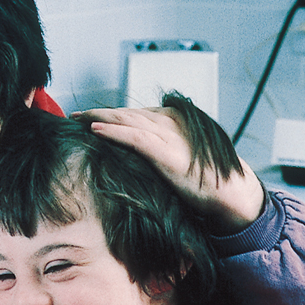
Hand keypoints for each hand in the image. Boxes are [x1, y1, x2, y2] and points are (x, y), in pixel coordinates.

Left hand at [74, 105, 264, 233]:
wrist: (230, 192)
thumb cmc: (205, 178)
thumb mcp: (178, 156)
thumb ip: (158, 149)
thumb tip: (133, 157)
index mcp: (173, 120)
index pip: (134, 113)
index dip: (111, 114)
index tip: (88, 117)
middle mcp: (170, 121)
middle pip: (126, 112)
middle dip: (99, 112)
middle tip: (74, 115)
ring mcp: (169, 135)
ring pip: (127, 119)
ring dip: (99, 118)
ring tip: (78, 118)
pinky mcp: (167, 152)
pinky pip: (134, 137)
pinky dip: (113, 131)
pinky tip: (95, 130)